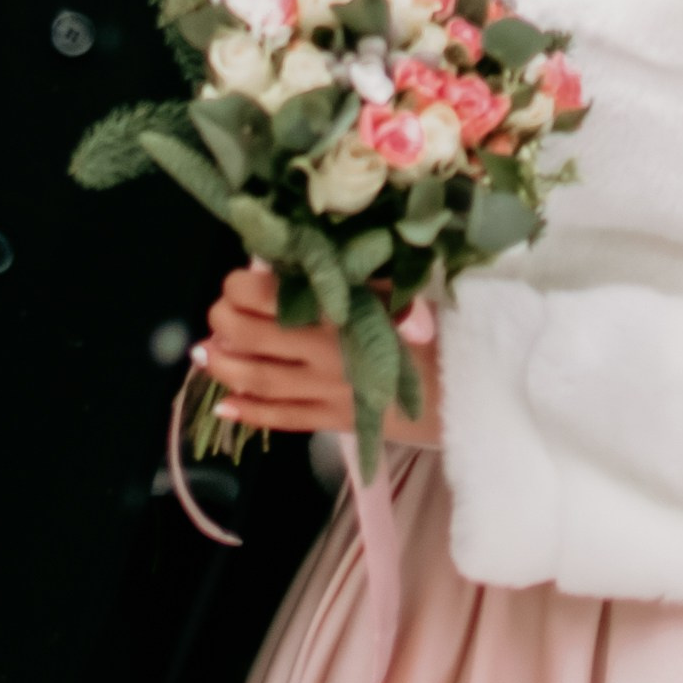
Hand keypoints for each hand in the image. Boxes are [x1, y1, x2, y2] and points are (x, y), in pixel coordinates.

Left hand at [200, 262, 441, 447]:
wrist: (477, 387)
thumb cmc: (441, 327)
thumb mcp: (397, 288)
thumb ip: (352, 277)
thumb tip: (304, 262)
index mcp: (340, 309)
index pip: (270, 295)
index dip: (240, 289)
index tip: (233, 281)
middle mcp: (326, 351)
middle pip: (254, 338)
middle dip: (224, 325)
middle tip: (216, 313)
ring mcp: (330, 391)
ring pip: (261, 380)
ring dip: (225, 367)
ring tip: (204, 355)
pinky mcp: (340, 420)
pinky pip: (286, 419)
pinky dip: (252, 413)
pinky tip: (227, 406)